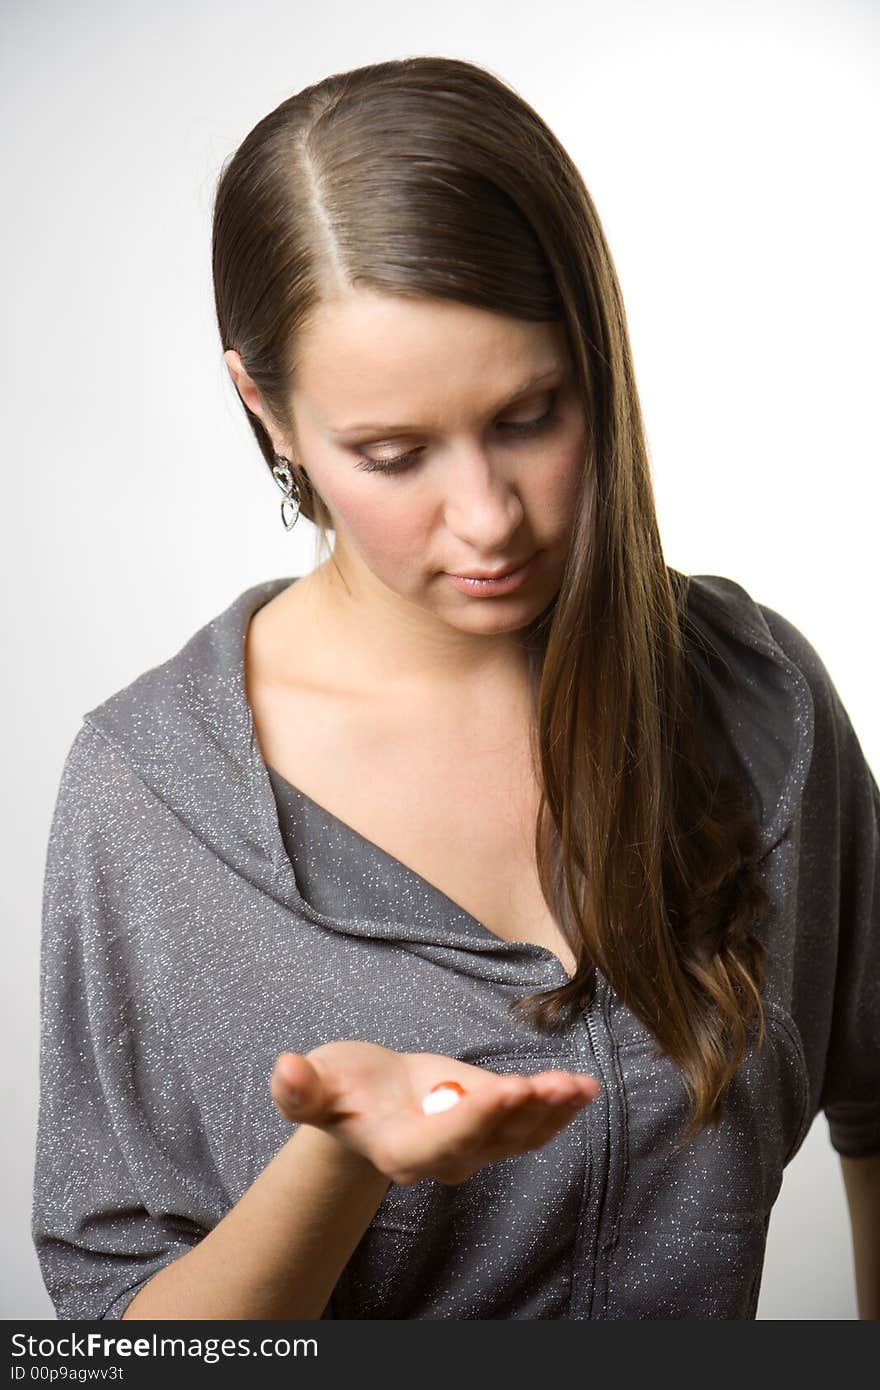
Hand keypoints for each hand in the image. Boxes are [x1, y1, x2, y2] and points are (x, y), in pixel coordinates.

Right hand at [269, 1041, 599, 1185]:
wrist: (365, 1101)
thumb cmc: (339, 1089)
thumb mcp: (314, 1084)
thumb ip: (300, 1088)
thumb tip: (285, 1069)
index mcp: (399, 1151)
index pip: (442, 1143)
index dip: (475, 1118)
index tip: (506, 1087)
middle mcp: (442, 1159)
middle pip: (489, 1142)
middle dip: (522, 1114)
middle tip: (552, 1085)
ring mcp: (473, 1147)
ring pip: (519, 1137)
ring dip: (551, 1113)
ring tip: (578, 1086)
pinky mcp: (493, 1127)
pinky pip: (531, 1126)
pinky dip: (558, 1108)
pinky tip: (584, 1088)